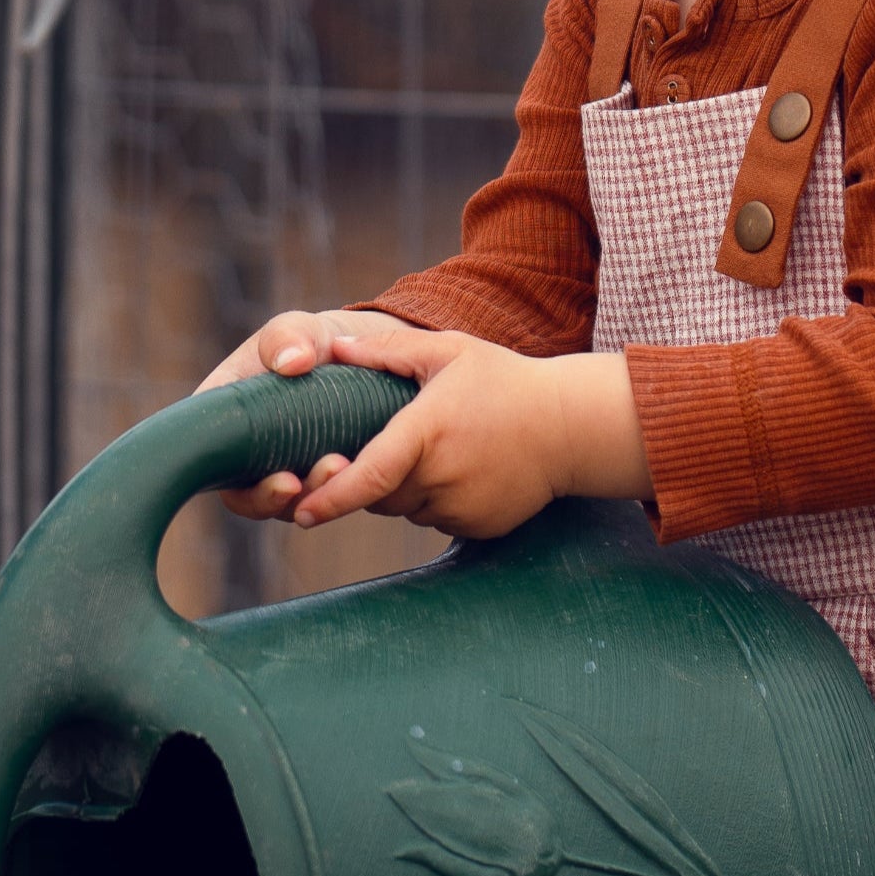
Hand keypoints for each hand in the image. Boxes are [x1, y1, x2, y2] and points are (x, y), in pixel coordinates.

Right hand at [195, 308, 428, 520]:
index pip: (210, 461)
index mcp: (222, 417)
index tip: (284, 480)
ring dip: (315, 496)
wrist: (356, 356)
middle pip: (246, 497)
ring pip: (286, 504)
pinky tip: (361, 476)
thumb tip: (293, 362)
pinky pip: (318, 502)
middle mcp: (242, 453)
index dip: (238, 484)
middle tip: (318, 476)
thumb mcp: (296, 330)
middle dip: (279, 499)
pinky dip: (336, 495)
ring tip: (345, 467)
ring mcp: (276, 472)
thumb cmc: (310, 341)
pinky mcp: (311, 484)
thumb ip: (288, 336)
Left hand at [285, 332, 649, 540]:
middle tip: (400, 442)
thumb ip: (388, 349)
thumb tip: (334, 349)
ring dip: (407, 489)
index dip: (330, 499)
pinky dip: (438, 500)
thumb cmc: (506, 382)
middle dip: (374, 478)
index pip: (368, 477)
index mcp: (428, 433)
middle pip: (382, 496)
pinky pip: (439, 520)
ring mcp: (463, 507)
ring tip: (442, 448)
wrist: (572, 426)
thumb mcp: (449, 351)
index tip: (302, 514)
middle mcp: (443, 477)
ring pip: (409, 510)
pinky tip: (465, 468)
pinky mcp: (480, 526)